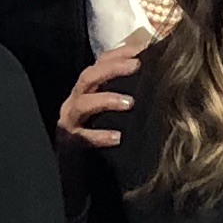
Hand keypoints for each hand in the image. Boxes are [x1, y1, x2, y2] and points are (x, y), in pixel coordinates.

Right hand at [57, 36, 144, 151]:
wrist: (71, 174)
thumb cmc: (96, 138)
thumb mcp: (109, 112)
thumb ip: (125, 94)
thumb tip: (153, 76)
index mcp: (86, 91)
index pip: (99, 64)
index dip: (118, 53)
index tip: (141, 49)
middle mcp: (76, 101)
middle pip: (89, 77)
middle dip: (112, 68)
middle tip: (137, 66)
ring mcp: (70, 121)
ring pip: (83, 103)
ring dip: (106, 99)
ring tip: (129, 102)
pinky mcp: (69, 143)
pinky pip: (82, 137)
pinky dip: (99, 135)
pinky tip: (116, 137)